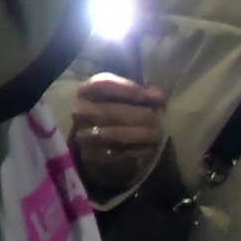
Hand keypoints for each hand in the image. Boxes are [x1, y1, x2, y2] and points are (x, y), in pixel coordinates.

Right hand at [68, 71, 167, 197]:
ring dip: (141, 134)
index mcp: (86, 92)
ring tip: (157, 134)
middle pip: (112, 111)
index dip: (127, 89)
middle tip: (159, 119)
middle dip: (141, 116)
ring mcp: (85, 135)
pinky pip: (118, 153)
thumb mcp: (126, 97)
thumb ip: (144, 94)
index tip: (148, 96)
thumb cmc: (116, 111)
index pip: (102, 84)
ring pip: (115, 134)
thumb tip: (158, 97)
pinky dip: (137, 150)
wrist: (97, 141)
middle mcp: (81, 112)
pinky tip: (148, 147)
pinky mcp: (94, 156)